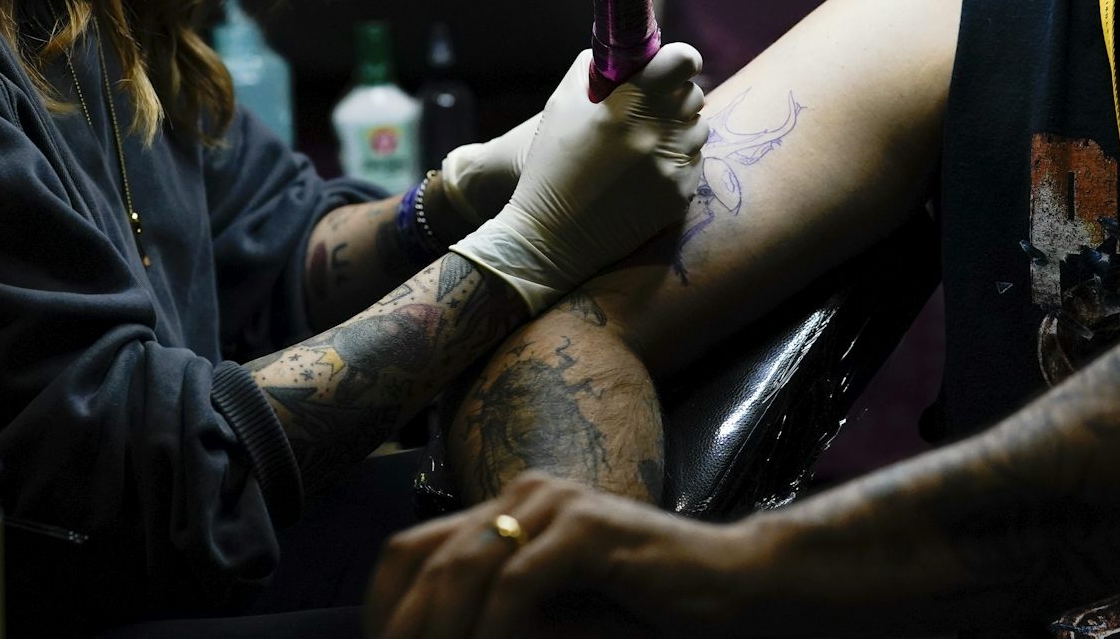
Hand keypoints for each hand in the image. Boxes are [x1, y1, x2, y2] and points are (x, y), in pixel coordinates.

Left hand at [365, 472, 741, 638]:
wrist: (735, 589)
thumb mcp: (555, 617)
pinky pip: (518, 582)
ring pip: (465, 568)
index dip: (384, 608)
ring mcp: (557, 504)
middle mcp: (526, 494)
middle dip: (405, 626)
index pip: (412, 549)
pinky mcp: (589, 528)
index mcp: (511, 508)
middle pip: (427, 557)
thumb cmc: (645, 611)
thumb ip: (501, 619)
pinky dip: (495, 630)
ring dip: (443, 632)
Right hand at [451, 45, 705, 313]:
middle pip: (694, 94)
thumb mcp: (561, 103)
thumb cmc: (551, 164)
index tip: (672, 66)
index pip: (683, 61)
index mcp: (628, 104)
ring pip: (698, 130)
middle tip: (650, 108)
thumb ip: (595, 68)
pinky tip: (645, 173)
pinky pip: (694, 163)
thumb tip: (625, 55)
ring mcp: (672, 166)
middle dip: (675, 95)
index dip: (680, 59)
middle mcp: (656, 132)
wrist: (551, 236)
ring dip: (678, 129)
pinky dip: (675, 162)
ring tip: (643, 144)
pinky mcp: (680, 196)